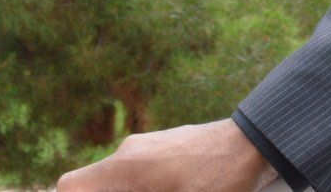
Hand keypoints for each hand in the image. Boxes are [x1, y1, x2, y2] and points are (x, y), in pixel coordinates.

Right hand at [55, 116, 279, 191]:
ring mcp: (149, 146)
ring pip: (118, 180)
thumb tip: (132, 190)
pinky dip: (141, 188)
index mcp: (126, 168)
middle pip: (92, 185)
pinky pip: (139, 172)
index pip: (71, 187)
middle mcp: (131, 153)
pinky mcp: (167, 147)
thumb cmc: (222, 179)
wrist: (260, 143)